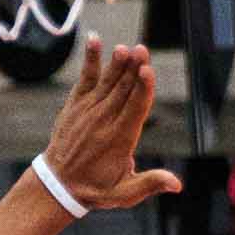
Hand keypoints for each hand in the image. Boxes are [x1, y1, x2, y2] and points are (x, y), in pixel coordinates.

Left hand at [40, 37, 182, 210]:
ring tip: (125, 48)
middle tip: (142, 49)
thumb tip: (177, 185)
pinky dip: (91, 60)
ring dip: (117, 64)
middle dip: (133, 69)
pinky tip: (96, 40)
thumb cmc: (95, 189)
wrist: (57, 185)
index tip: (146, 71)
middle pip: (123, 90)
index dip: (142, 88)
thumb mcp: (123, 194)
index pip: (135, 109)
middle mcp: (104, 122)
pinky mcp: (76, 105)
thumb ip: (149, 184)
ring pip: (107, 82)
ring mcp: (88, 111)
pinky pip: (85, 79)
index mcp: (119, 140)